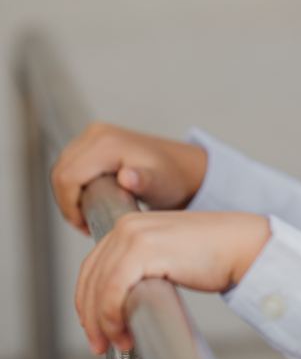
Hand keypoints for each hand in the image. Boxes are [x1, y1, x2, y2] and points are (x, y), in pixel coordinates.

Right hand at [51, 122, 207, 234]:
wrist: (182, 169)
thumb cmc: (173, 178)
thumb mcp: (161, 184)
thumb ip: (144, 181)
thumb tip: (127, 176)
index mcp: (106, 142)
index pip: (67, 177)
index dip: (69, 206)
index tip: (84, 225)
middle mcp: (96, 134)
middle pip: (60, 173)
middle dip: (68, 203)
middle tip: (86, 224)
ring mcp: (93, 135)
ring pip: (62, 171)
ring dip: (69, 197)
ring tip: (89, 216)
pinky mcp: (94, 142)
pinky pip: (71, 167)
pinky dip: (74, 187)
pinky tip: (89, 203)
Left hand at [75, 210, 270, 354]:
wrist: (243, 245)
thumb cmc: (216, 254)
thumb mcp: (168, 255)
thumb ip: (143, 267)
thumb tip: (122, 304)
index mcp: (131, 225)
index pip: (93, 267)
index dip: (89, 302)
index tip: (96, 327)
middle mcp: (127, 226)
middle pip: (90, 279)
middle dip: (91, 317)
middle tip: (100, 343)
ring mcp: (134, 236)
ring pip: (99, 288)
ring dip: (103, 322)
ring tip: (118, 342)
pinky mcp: (144, 250)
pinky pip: (112, 290)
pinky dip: (112, 316)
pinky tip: (125, 332)